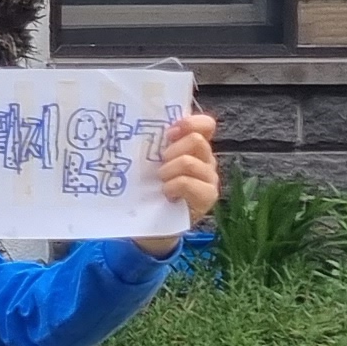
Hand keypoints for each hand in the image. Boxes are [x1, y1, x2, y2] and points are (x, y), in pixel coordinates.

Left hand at [136, 110, 221, 254]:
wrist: (151, 222)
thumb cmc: (149, 187)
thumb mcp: (150, 162)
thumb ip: (154, 144)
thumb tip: (137, 125)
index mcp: (193, 147)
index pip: (206, 125)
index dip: (190, 123)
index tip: (169, 132)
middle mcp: (206, 159)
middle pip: (196, 140)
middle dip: (171, 150)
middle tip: (159, 164)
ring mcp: (209, 178)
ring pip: (189, 161)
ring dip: (168, 170)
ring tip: (160, 181)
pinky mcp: (208, 196)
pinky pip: (188, 182)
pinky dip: (172, 186)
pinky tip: (167, 193)